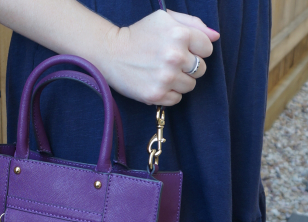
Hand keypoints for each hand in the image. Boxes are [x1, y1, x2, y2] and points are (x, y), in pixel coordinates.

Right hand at [102, 10, 219, 105]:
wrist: (110, 54)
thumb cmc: (139, 35)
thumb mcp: (164, 19)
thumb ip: (192, 24)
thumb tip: (215, 36)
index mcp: (180, 34)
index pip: (207, 49)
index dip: (196, 50)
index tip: (182, 50)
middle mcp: (175, 57)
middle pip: (201, 69)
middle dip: (189, 67)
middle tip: (170, 63)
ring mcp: (166, 78)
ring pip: (190, 86)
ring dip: (180, 81)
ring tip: (163, 73)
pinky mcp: (156, 95)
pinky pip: (176, 99)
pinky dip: (169, 94)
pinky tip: (157, 83)